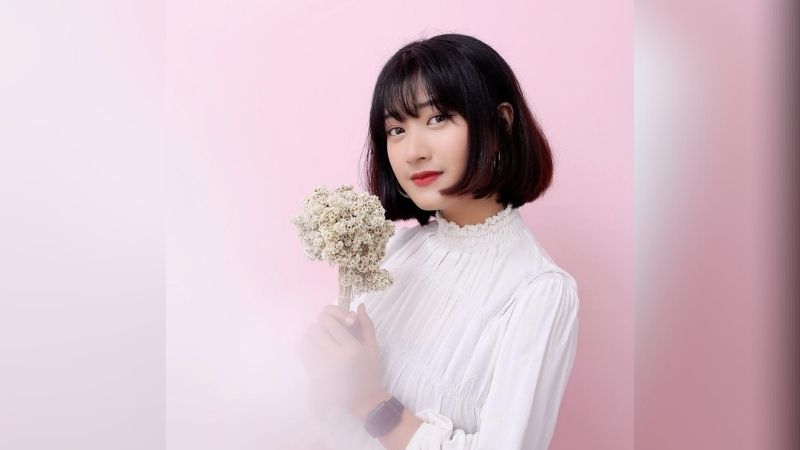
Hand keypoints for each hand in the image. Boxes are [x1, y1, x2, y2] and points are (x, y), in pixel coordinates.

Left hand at [297, 303, 383, 417]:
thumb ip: (366, 325)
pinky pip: (304, 353)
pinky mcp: (314, 374)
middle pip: (315, 329)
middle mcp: (335, 356)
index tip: (343, 323)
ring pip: (306, 340)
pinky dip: (309, 348)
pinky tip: (319, 351)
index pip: (328, 321)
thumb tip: (358, 306)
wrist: (362, 399)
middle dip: (324, 327)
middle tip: (333, 332)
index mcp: (351, 348)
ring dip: (314, 337)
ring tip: (325, 342)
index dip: (333, 316)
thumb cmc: (369, 371)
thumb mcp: (373, 347)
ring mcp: (322, 366)